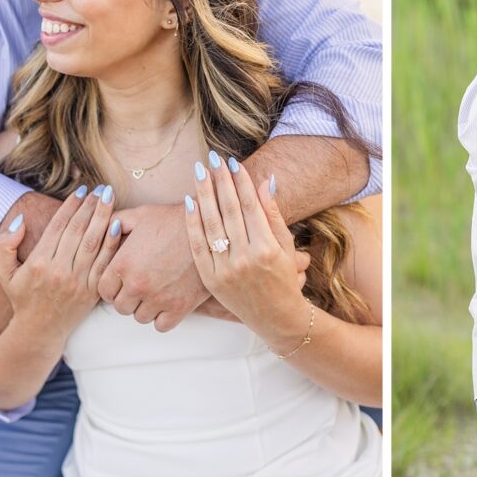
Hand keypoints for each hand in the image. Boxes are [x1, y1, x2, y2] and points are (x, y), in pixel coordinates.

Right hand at [0, 185, 119, 339]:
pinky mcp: (92, 290)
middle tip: (101, 188)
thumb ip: (5, 246)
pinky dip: (113, 243)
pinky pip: (105, 263)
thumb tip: (20, 220)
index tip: (81, 190)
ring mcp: (78, 281)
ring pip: (93, 243)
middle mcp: (59, 271)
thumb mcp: (5, 273)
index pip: (58, 227)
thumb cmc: (22, 297)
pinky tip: (119, 225)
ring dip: (104, 218)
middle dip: (91, 206)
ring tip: (110, 199)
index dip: (71, 206)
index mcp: (38, 263)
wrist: (40, 330)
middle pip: (78, 231)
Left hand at [98, 203, 208, 331]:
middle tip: (140, 286)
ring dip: (145, 307)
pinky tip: (168, 301)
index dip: (112, 286)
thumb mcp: (141, 215)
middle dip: (128, 297)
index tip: (122, 281)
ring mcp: (159, 299)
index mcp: (123, 264)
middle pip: (121, 307)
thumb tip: (102, 227)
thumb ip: (116, 222)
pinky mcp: (180, 307)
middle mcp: (137, 285)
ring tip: (155, 292)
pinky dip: (162, 317)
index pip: (103, 291)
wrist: (211, 230)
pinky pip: (161, 325)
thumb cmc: (175, 220)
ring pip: (140, 317)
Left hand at [185, 155, 310, 349]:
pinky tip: (190, 202)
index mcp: (267, 248)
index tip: (233, 162)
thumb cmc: (285, 279)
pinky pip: (199, 247)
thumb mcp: (287, 247)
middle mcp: (245, 259)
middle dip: (220, 181)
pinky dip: (193, 224)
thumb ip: (274, 215)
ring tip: (199, 172)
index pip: (250, 206)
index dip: (241, 182)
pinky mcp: (212, 281)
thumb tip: (264, 182)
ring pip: (211, 225)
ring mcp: (226, 271)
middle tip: (213, 158)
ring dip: (204, 195)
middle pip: (229, 211)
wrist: (276, 317)